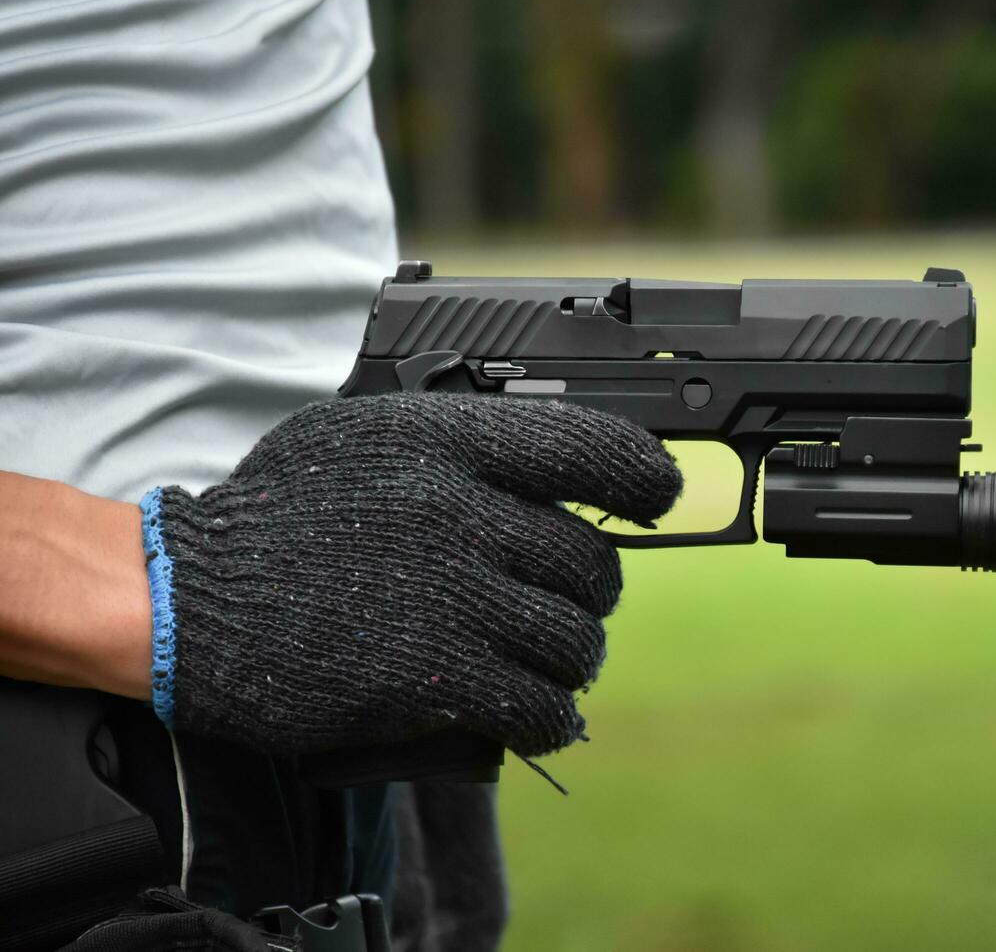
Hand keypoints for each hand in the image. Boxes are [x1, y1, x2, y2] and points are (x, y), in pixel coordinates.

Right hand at [144, 392, 680, 756]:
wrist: (184, 598)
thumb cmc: (277, 513)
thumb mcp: (366, 436)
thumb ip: (461, 446)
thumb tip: (555, 473)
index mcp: (449, 444)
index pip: (595, 450)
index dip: (645, 478)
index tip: (656, 499)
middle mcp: (462, 514)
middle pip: (595, 564)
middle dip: (592, 592)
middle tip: (569, 602)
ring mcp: (452, 599)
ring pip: (579, 641)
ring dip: (575, 658)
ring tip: (548, 659)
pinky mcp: (434, 679)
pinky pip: (542, 706)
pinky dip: (551, 714)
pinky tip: (537, 711)